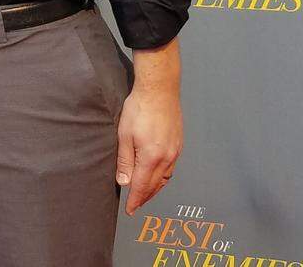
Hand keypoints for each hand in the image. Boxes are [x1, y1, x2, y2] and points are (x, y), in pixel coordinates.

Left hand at [116, 84, 182, 215]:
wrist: (159, 90)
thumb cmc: (139, 109)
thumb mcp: (124, 134)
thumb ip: (124, 160)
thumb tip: (124, 182)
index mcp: (152, 157)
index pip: (142, 186)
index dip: (135, 200)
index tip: (130, 210)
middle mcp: (167, 158)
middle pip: (155, 185)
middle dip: (145, 197)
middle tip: (135, 205)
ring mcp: (175, 152)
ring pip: (165, 178)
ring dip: (155, 189)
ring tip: (145, 194)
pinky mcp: (178, 144)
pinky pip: (171, 168)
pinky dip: (163, 177)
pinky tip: (157, 176)